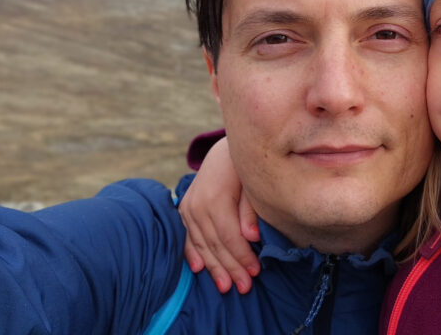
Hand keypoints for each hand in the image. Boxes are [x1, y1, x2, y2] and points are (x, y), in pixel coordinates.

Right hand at [179, 136, 260, 293]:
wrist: (223, 151)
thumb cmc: (244, 168)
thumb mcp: (252, 184)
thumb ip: (249, 211)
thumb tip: (251, 237)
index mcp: (215, 199)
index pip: (229, 237)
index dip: (242, 257)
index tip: (256, 272)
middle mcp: (197, 206)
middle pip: (215, 245)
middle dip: (231, 269)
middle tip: (244, 288)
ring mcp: (188, 208)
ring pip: (202, 245)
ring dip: (214, 268)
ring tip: (226, 286)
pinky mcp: (184, 210)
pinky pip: (188, 237)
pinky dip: (193, 254)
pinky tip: (199, 270)